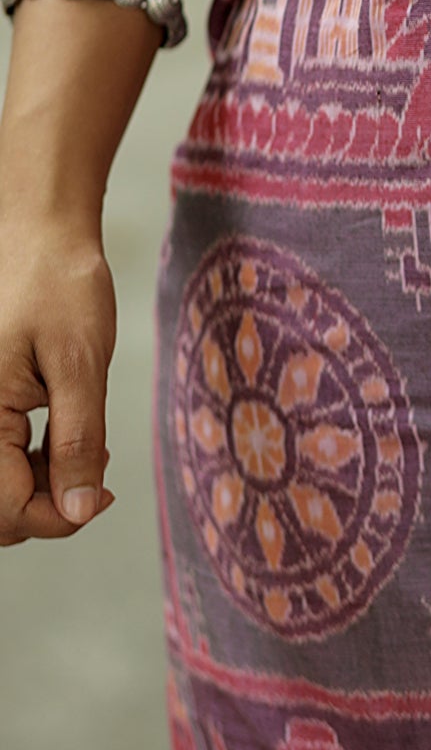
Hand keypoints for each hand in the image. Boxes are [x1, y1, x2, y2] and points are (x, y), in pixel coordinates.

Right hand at [0, 208, 116, 543]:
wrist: (41, 232)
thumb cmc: (59, 285)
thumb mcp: (79, 363)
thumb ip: (78, 440)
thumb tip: (78, 511)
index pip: (6, 509)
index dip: (58, 518)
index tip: (102, 495)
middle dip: (47, 506)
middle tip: (95, 472)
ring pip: (1, 486)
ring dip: (43, 485)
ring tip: (88, 449)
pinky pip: (2, 456)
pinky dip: (36, 461)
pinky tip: (69, 436)